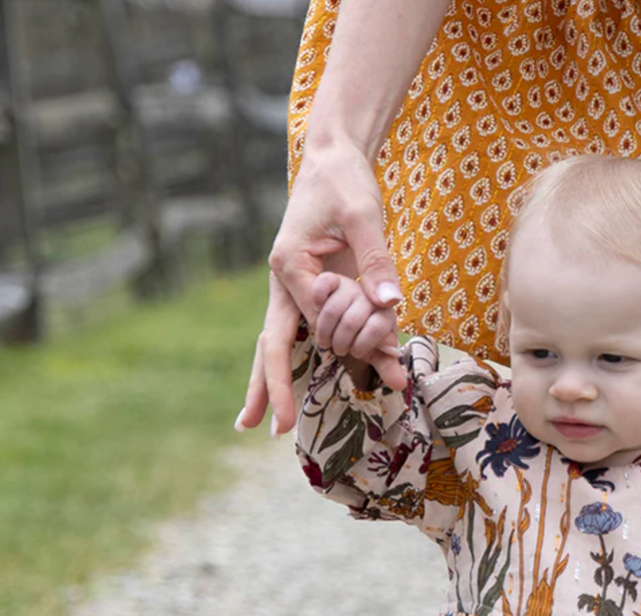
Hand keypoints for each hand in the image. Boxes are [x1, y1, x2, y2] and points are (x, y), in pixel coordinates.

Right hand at [235, 135, 408, 435]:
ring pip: (278, 346)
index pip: (313, 321)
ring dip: (271, 385)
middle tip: (261, 428)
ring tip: (251, 425)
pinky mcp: (307, 294)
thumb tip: (390, 305)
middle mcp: (283, 283)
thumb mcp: (365, 216)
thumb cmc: (346, 183)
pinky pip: (307, 337)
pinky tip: (293, 397)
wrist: (334, 162)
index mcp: (289, 265)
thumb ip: (377, 261)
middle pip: (271, 345)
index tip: (379, 357)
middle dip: (268, 387)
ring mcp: (291, 292)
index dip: (346, 342)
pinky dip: (301, 367)